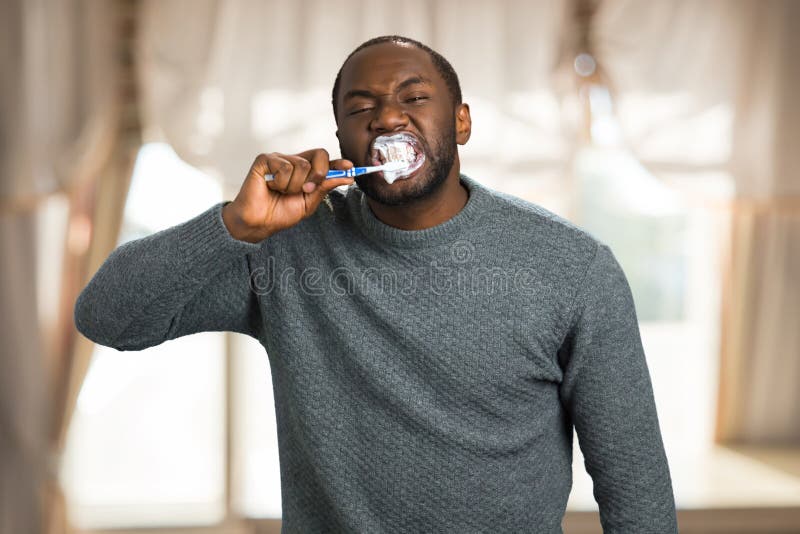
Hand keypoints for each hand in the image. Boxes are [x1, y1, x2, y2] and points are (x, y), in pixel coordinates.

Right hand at [222, 149, 353, 242]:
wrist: (259, 222)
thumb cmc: (280, 213)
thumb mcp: (309, 202)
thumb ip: (325, 187)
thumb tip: (347, 176)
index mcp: (306, 172)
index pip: (326, 162)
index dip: (338, 163)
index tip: (350, 167)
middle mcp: (294, 162)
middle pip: (319, 155)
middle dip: (318, 175)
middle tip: (305, 190)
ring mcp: (280, 159)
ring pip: (302, 165)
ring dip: (294, 186)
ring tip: (281, 192)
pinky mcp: (265, 160)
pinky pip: (284, 167)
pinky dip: (280, 183)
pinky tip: (271, 186)